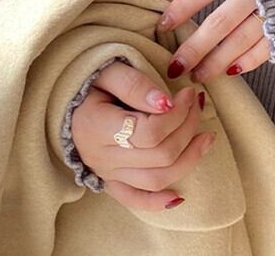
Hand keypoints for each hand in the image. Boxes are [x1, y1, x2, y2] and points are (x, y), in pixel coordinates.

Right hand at [70, 60, 215, 210]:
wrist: (69, 102)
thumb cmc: (92, 83)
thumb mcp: (110, 72)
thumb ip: (136, 85)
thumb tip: (166, 102)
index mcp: (97, 127)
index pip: (150, 132)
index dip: (178, 114)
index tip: (189, 93)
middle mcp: (102, 157)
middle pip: (160, 155)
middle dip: (188, 127)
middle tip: (197, 103)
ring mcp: (107, 174)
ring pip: (156, 179)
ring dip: (189, 157)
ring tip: (206, 135)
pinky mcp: (112, 182)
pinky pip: (135, 200)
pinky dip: (158, 202)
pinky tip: (180, 197)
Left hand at [158, 0, 270, 83]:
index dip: (182, 7)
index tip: (162, 25)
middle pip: (220, 22)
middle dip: (194, 47)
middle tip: (174, 67)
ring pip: (240, 41)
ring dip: (216, 61)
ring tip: (199, 75)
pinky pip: (266, 48)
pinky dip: (248, 61)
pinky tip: (232, 71)